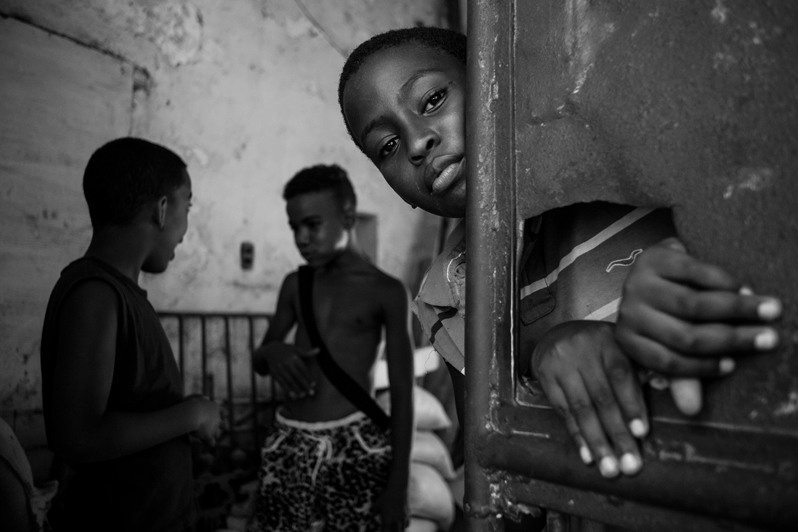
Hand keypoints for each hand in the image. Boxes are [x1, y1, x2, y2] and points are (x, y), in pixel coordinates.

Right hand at [186, 395, 221, 445]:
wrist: (191, 413)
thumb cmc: (190, 404)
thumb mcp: (197, 397)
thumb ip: (203, 398)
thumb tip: (207, 397)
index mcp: (215, 407)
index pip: (224, 412)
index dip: (221, 415)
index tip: (217, 417)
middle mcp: (217, 418)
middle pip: (223, 425)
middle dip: (219, 427)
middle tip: (212, 428)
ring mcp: (214, 427)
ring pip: (218, 434)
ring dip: (213, 436)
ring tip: (206, 436)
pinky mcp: (209, 435)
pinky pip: (211, 443)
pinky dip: (209, 444)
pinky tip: (204, 443)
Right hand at [254, 342, 317, 399]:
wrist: (270, 350)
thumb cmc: (287, 350)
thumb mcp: (296, 349)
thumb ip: (307, 352)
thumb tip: (319, 350)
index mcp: (294, 357)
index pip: (303, 369)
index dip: (309, 377)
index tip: (314, 384)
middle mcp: (287, 363)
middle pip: (297, 376)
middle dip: (305, 385)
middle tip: (311, 393)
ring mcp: (280, 369)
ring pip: (289, 381)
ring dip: (296, 389)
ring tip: (303, 396)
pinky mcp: (275, 374)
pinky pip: (282, 383)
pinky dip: (287, 390)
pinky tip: (293, 396)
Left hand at [374, 482, 408, 531]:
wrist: (397, 489)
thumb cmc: (386, 497)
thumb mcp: (376, 505)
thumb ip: (373, 513)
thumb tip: (371, 518)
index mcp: (387, 521)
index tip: (382, 530)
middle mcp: (396, 522)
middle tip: (388, 530)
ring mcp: (403, 519)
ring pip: (402, 530)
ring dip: (398, 531)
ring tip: (395, 530)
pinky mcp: (407, 514)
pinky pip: (406, 524)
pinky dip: (404, 526)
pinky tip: (401, 524)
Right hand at [531, 321, 646, 478]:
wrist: (555, 336)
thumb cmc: (600, 350)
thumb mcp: (622, 349)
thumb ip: (645, 369)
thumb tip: (672, 392)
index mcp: (609, 340)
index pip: (621, 374)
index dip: (632, 404)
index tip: (641, 433)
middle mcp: (583, 348)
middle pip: (602, 397)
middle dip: (617, 434)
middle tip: (630, 465)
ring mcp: (562, 363)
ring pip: (582, 409)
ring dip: (597, 442)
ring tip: (610, 469)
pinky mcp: (546, 377)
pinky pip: (563, 412)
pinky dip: (577, 436)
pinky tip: (588, 456)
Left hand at [615, 238, 781, 412]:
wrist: (657, 266)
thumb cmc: (668, 313)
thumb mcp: (670, 343)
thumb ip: (682, 375)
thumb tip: (691, 411)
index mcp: (628, 341)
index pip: (667, 363)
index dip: (701, 368)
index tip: (733, 366)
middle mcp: (628, 313)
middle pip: (685, 335)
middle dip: (733, 339)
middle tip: (770, 338)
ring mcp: (636, 284)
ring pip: (693, 305)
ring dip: (737, 309)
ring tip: (770, 311)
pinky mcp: (653, 257)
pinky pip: (696, 273)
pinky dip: (725, 282)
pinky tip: (745, 289)